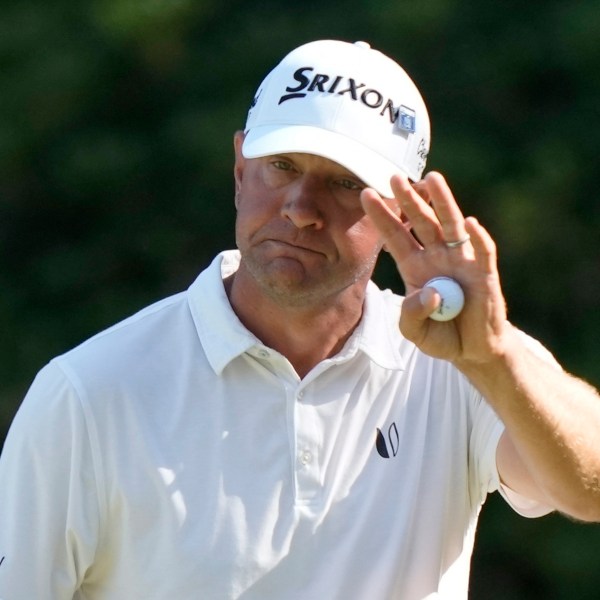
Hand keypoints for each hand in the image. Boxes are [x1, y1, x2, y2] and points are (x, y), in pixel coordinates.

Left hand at [360, 171, 508, 363]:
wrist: (472, 350)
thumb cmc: (441, 335)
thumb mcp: (414, 332)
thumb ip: (412, 315)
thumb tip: (430, 293)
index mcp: (414, 267)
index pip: (395, 236)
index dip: (382, 216)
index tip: (365, 194)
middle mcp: (437, 256)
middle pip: (421, 222)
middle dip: (408, 200)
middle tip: (394, 177)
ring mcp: (461, 261)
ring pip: (450, 226)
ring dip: (443, 202)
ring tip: (432, 178)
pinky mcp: (485, 273)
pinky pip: (482, 251)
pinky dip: (478, 237)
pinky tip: (469, 222)